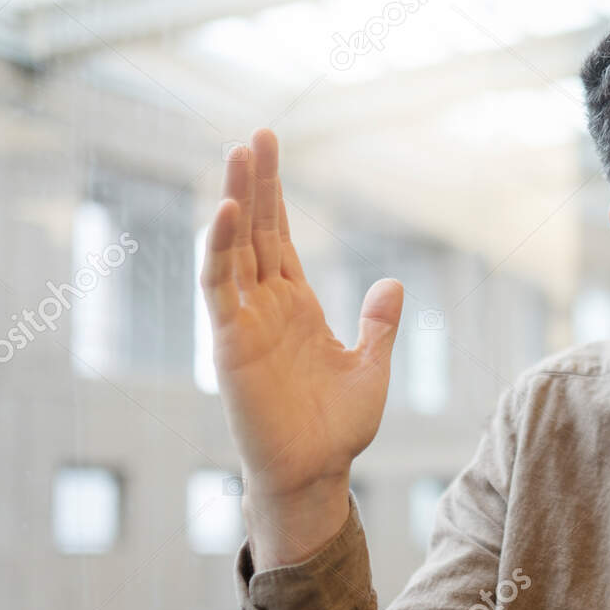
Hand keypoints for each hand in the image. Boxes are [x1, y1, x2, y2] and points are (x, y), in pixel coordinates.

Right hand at [201, 128, 402, 561]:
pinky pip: (220, 287)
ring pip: (233, 248)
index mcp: (297, 307)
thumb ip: (378, 325)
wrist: (316, 473)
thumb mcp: (370, 367)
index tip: (271, 151)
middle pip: (255, 232)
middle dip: (255, 184)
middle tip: (257, 135)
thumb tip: (391, 281)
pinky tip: (225, 212)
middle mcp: (266, 307)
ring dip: (233, 202)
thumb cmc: (336, 429)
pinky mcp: (231, 342)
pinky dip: (219, 249)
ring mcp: (245, 322)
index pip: (279, 239)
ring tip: (239, 155)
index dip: (274, 197)